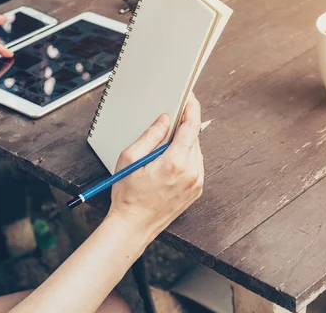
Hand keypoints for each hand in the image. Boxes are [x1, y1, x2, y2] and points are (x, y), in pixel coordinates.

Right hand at [108, 93, 203, 239]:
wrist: (134, 226)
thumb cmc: (128, 195)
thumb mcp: (130, 158)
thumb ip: (150, 135)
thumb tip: (164, 120)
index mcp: (175, 162)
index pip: (191, 127)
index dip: (192, 108)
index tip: (189, 98)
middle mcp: (191, 172)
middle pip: (194, 138)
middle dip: (183, 127)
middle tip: (168, 123)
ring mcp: (196, 183)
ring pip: (196, 151)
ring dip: (184, 144)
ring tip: (162, 150)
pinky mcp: (196, 191)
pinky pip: (196, 165)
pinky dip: (186, 158)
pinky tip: (168, 163)